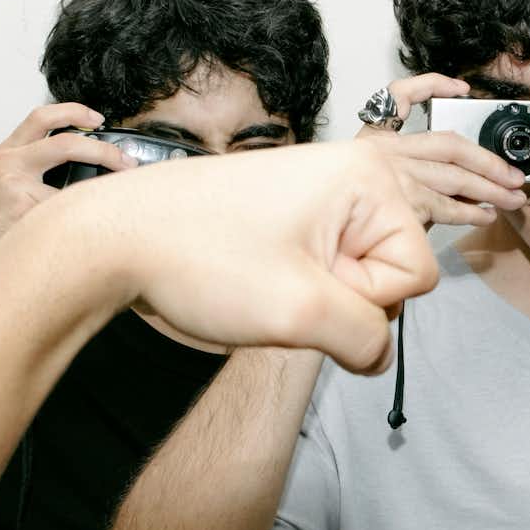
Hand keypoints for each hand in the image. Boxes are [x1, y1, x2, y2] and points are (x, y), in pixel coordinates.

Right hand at [0, 103, 135, 266]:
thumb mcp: (8, 182)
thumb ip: (37, 166)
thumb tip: (88, 160)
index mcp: (8, 151)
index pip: (42, 116)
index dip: (74, 112)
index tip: (98, 119)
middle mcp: (9, 162)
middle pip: (66, 141)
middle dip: (103, 150)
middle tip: (126, 161)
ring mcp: (16, 185)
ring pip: (74, 182)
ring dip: (103, 185)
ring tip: (120, 193)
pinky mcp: (24, 211)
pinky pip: (68, 209)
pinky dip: (86, 216)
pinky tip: (95, 224)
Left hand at [60, 142, 438, 373]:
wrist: (114, 240)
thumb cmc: (199, 257)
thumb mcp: (302, 313)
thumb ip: (366, 340)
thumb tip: (377, 354)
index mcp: (365, 177)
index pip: (415, 272)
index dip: (365, 299)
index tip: (306, 283)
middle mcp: (348, 174)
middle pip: (388, 272)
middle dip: (340, 299)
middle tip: (279, 285)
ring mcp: (316, 193)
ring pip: (351, 277)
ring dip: (313, 300)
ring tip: (260, 283)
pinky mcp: (288, 214)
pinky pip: (321, 269)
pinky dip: (293, 290)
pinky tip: (252, 281)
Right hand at [358, 72, 528, 226]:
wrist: (322, 242)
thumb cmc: (353, 213)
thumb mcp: (381, 183)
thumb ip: (421, 178)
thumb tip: (469, 188)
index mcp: (373, 138)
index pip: (398, 95)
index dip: (432, 86)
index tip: (460, 89)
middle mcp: (382, 152)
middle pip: (449, 145)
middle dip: (488, 161)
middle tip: (513, 175)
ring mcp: (392, 176)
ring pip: (455, 177)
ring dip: (490, 189)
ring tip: (512, 197)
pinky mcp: (399, 203)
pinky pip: (446, 207)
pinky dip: (470, 212)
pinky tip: (486, 215)